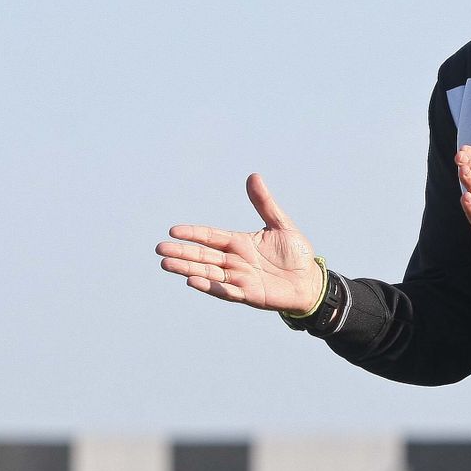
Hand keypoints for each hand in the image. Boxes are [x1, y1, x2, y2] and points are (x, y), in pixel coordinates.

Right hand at [157, 173, 323, 312]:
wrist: (311, 280)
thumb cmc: (296, 253)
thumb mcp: (281, 224)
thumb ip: (264, 203)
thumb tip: (253, 176)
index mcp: (239, 243)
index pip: (210, 237)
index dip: (193, 233)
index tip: (173, 230)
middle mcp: (235, 261)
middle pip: (203, 255)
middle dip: (181, 252)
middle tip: (159, 249)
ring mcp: (239, 278)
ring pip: (207, 272)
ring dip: (187, 269)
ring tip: (167, 264)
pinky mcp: (248, 294)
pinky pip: (225, 290)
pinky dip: (210, 286)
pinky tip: (193, 280)